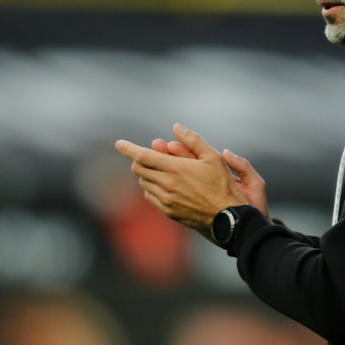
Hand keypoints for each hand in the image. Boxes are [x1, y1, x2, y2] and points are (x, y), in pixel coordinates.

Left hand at [115, 124, 248, 231]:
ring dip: (148, 174)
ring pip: (143, 183)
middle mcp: (166, 184)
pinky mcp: (167, 211)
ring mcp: (165, 199)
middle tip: (151, 156)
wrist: (226, 216)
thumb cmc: (222, 184)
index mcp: (175, 168)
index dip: (128, 148)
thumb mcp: (213, 157)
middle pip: (139, 169)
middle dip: (141, 160)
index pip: (143, 156)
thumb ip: (192, 140)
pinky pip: (150, 197)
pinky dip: (152, 188)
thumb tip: (176, 127)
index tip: (119, 143)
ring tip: (163, 171)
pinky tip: (165, 186)